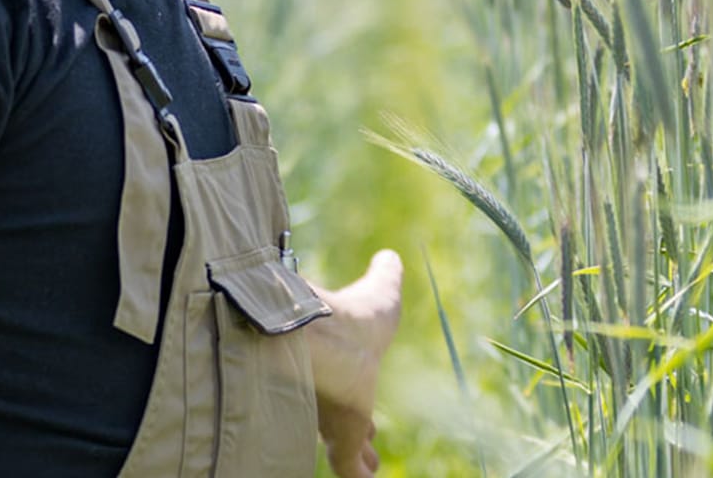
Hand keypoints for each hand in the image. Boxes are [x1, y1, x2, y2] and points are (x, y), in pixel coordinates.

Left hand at [307, 249, 402, 477]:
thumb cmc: (353, 315)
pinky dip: (359, 475)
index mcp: (342, 362)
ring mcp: (333, 419)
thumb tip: (390, 256)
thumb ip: (385, 275)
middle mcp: (331, 391)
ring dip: (356, 453)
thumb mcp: (381, 292)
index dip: (357, 392)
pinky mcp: (340, 441)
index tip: (366, 410)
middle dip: (356, 429)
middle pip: (343, 417)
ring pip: (343, 445)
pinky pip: (351, 471)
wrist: (322, 338)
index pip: (347, 383)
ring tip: (369, 466)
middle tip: (367, 442)